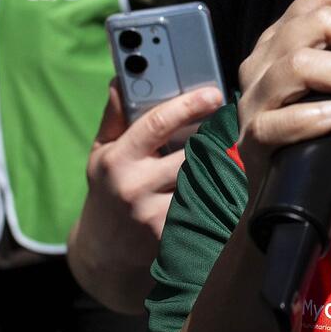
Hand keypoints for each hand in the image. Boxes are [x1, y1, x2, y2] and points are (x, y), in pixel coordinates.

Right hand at [70, 82, 225, 310]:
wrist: (103, 253)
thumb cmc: (106, 192)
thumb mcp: (101, 153)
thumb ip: (115, 116)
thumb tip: (120, 78)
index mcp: (116, 159)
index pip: (157, 124)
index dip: (189, 105)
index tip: (214, 95)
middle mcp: (133, 187)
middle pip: (192, 153)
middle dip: (215, 141)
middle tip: (229, 131)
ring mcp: (152, 215)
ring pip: (205, 182)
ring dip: (221, 170)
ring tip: (225, 162)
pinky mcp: (170, 238)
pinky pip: (206, 209)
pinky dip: (217, 198)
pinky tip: (218, 193)